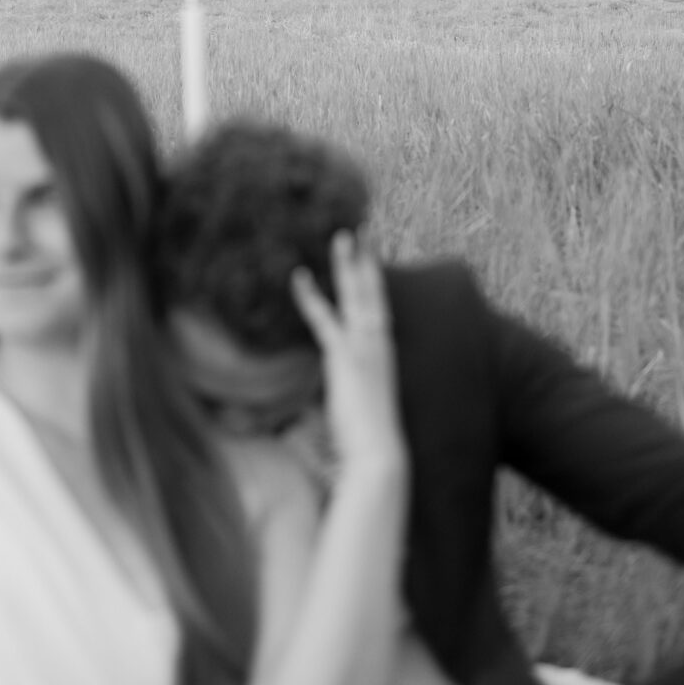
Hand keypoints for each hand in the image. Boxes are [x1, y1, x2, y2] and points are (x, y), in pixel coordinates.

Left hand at [290, 234, 403, 480]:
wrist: (379, 455)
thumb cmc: (369, 439)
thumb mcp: (358, 403)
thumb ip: (347, 384)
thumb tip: (329, 381)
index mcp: (385, 354)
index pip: (380, 308)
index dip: (375, 281)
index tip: (371, 257)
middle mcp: (379, 344)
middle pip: (373, 292)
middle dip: (366, 260)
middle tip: (361, 229)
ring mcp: (364, 348)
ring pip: (356, 295)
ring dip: (348, 264)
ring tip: (342, 234)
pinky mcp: (345, 357)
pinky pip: (324, 319)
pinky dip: (310, 296)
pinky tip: (298, 275)